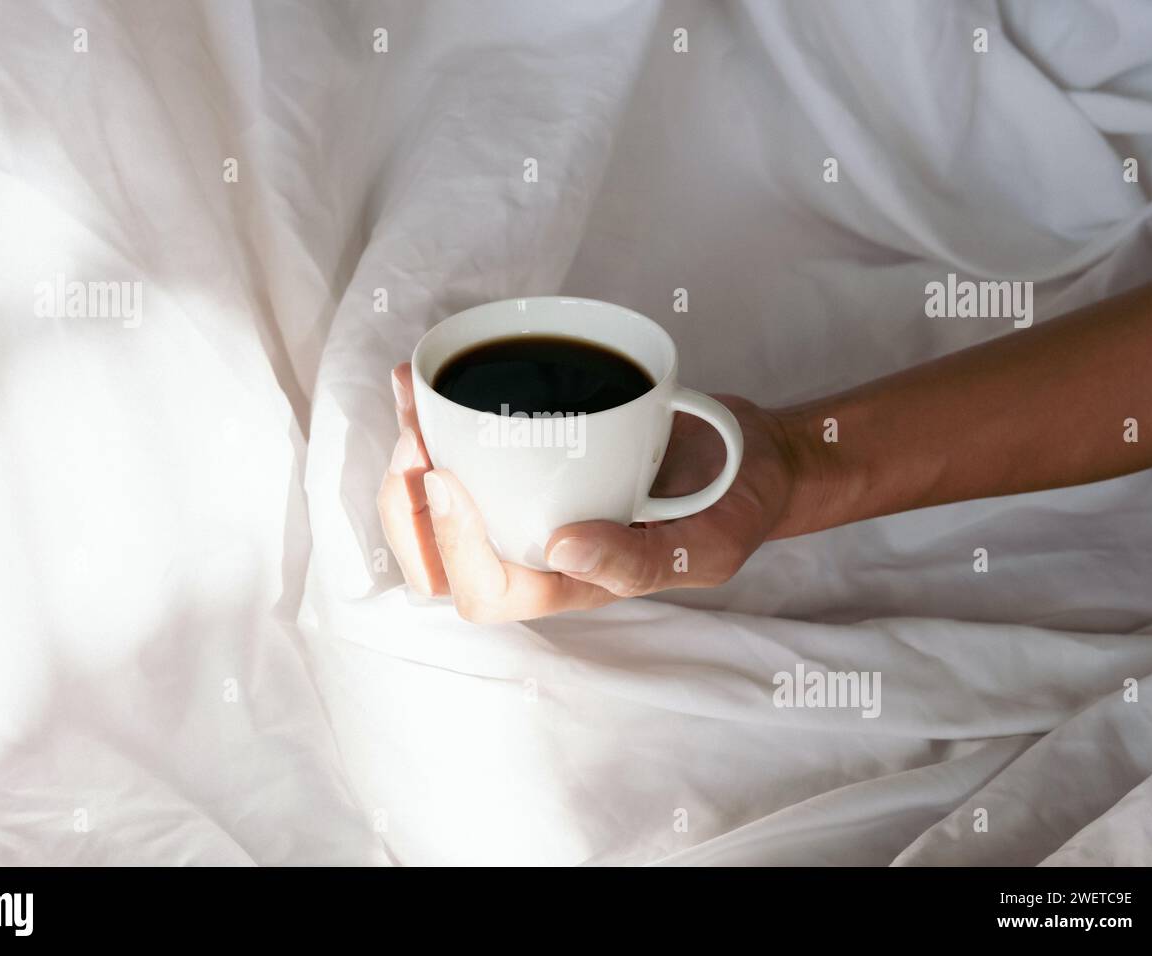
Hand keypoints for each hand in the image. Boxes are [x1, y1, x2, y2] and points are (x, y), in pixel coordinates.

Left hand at [377, 362, 796, 621]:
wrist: (746, 459)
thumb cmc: (730, 511)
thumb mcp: (707, 546)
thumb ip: (641, 560)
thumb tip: (563, 549)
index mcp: (567, 585)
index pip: (485, 592)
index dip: (452, 545)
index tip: (448, 476)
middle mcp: (533, 549)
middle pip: (436, 560)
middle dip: (406, 504)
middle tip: (416, 442)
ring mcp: (525, 505)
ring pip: (433, 507)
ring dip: (407, 455)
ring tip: (411, 398)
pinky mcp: (525, 460)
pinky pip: (460, 452)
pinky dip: (430, 418)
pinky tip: (419, 379)